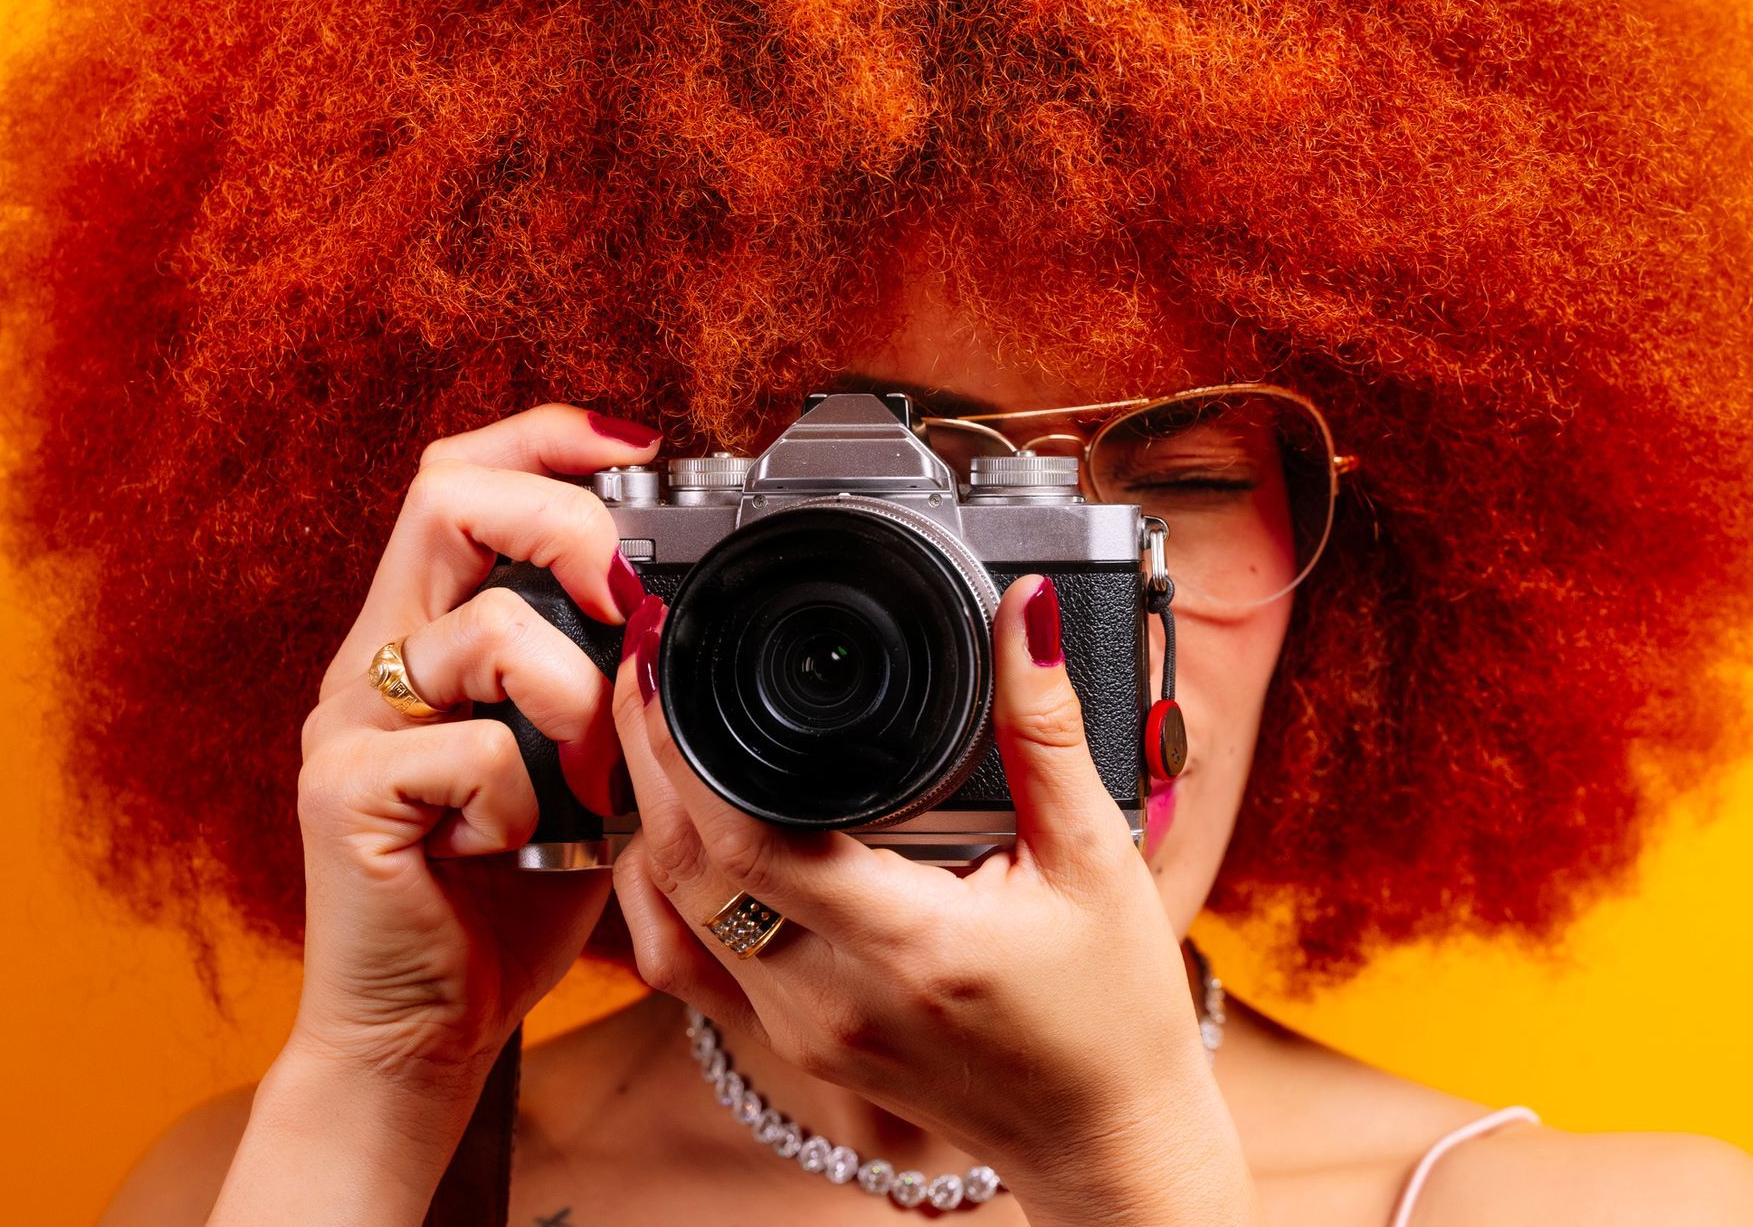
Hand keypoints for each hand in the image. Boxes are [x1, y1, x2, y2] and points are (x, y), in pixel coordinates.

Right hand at [291, 403, 654, 1079]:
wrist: (426, 1023)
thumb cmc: (508, 891)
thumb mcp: (580, 765)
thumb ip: (606, 686)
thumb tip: (680, 621)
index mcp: (430, 633)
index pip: (461, 478)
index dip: (545, 438)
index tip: (637, 449)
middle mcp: (378, 657)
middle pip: (448, 496)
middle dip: (567, 524)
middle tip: (628, 599)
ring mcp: (350, 721)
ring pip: (486, 630)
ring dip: (578, 700)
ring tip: (588, 781)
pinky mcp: (344, 794)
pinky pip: (472, 750)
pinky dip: (527, 801)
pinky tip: (518, 846)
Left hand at [612, 574, 1261, 1224]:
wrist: (1104, 1138)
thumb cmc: (1111, 1013)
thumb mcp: (1095, 858)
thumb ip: (1047, 730)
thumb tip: (1022, 614)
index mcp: (904, 944)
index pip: (741, 839)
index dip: (680, 739)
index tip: (673, 652)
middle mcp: (826, 998)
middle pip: (676, 867)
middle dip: (643, 752)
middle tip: (648, 660)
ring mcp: (796, 1028)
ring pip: (665, 915)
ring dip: (641, 816)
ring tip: (650, 724)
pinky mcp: (789, 1043)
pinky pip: (683, 964)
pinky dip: (655, 891)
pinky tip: (670, 831)